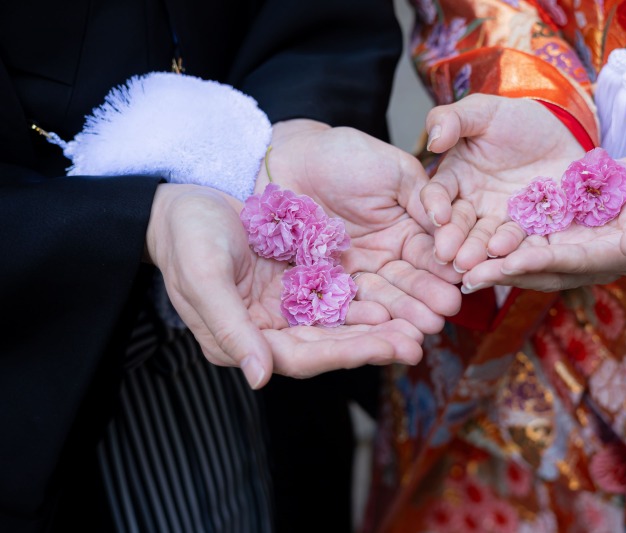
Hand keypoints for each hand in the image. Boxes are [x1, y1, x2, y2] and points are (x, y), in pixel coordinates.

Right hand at [145, 184, 426, 387]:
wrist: (186, 197)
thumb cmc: (185, 237)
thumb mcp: (203, 278)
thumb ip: (230, 328)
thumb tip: (259, 378)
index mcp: (244, 338)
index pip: (302, 356)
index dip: (345, 353)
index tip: (386, 348)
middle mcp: (271, 328)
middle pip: (330, 343)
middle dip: (373, 344)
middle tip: (417, 342)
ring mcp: (287, 304)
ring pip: (340, 321)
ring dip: (379, 324)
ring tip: (419, 324)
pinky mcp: (300, 280)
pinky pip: (340, 292)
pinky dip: (367, 296)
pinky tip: (397, 294)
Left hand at [260, 119, 462, 333]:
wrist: (289, 160)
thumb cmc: (343, 155)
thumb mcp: (395, 172)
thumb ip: (425, 199)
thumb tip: (449, 224)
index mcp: (408, 230)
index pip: (431, 253)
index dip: (444, 266)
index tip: (458, 279)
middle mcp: (386, 255)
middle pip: (411, 281)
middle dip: (428, 297)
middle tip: (445, 312)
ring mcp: (357, 271)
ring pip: (383, 295)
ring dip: (403, 312)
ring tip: (421, 327)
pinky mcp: (327, 283)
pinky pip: (347, 300)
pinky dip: (364, 313)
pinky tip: (380, 323)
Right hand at [423, 94, 584, 271]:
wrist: (564, 134)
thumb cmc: (518, 120)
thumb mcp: (485, 111)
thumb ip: (453, 119)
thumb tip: (434, 139)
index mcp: (455, 179)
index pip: (439, 193)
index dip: (436, 204)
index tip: (438, 215)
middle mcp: (473, 205)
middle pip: (460, 224)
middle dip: (454, 239)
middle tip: (448, 255)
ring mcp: (501, 221)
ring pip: (487, 239)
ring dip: (480, 251)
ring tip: (475, 262)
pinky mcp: (530, 231)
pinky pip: (522, 242)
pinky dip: (515, 251)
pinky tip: (509, 256)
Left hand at [460, 152, 625, 291]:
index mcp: (612, 258)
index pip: (572, 263)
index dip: (542, 264)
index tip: (512, 264)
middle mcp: (584, 257)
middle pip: (539, 269)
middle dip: (504, 273)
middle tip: (467, 277)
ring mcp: (569, 244)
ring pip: (526, 256)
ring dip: (494, 261)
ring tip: (458, 264)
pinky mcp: (557, 226)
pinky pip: (525, 235)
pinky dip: (499, 239)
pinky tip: (471, 236)